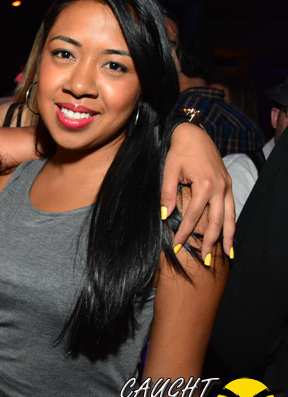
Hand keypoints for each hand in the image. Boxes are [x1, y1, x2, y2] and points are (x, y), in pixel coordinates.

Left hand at [162, 123, 233, 258]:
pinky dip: (231, 222)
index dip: (184, 233)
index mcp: (204, 186)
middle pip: (216, 222)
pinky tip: (230, 235)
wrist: (193, 135)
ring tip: (226, 254)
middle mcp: (220, 188)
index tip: (176, 247)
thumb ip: (167, 193)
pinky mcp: (228, 184)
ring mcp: (226, 186)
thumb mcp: (169, 171)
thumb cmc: (178, 152)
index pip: (193, 217)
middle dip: (211, 242)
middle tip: (206, 261)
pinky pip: (231, 208)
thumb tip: (165, 215)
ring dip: (228, 236)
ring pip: (230, 217)